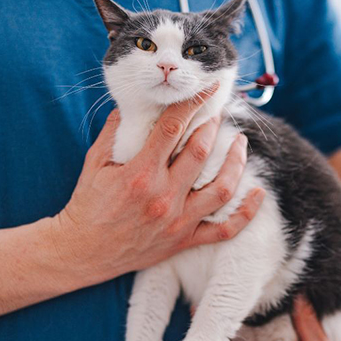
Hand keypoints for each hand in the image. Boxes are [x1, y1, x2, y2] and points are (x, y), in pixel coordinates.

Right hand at [50, 90, 264, 286]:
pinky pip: (225, 230)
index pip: (173, 127)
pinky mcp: (184, 241)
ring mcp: (177, 221)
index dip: (192, 103)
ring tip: (241, 144)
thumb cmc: (87, 204)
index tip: (206, 88)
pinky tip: (258, 193)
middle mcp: (163, 197)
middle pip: (201, 152)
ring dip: (237, 162)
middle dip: (214, 125)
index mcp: (140, 174)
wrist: (82, 251)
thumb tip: (134, 102)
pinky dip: (246, 212)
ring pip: (222, 188)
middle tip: (220, 112)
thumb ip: (116, 130)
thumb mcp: (95, 162)